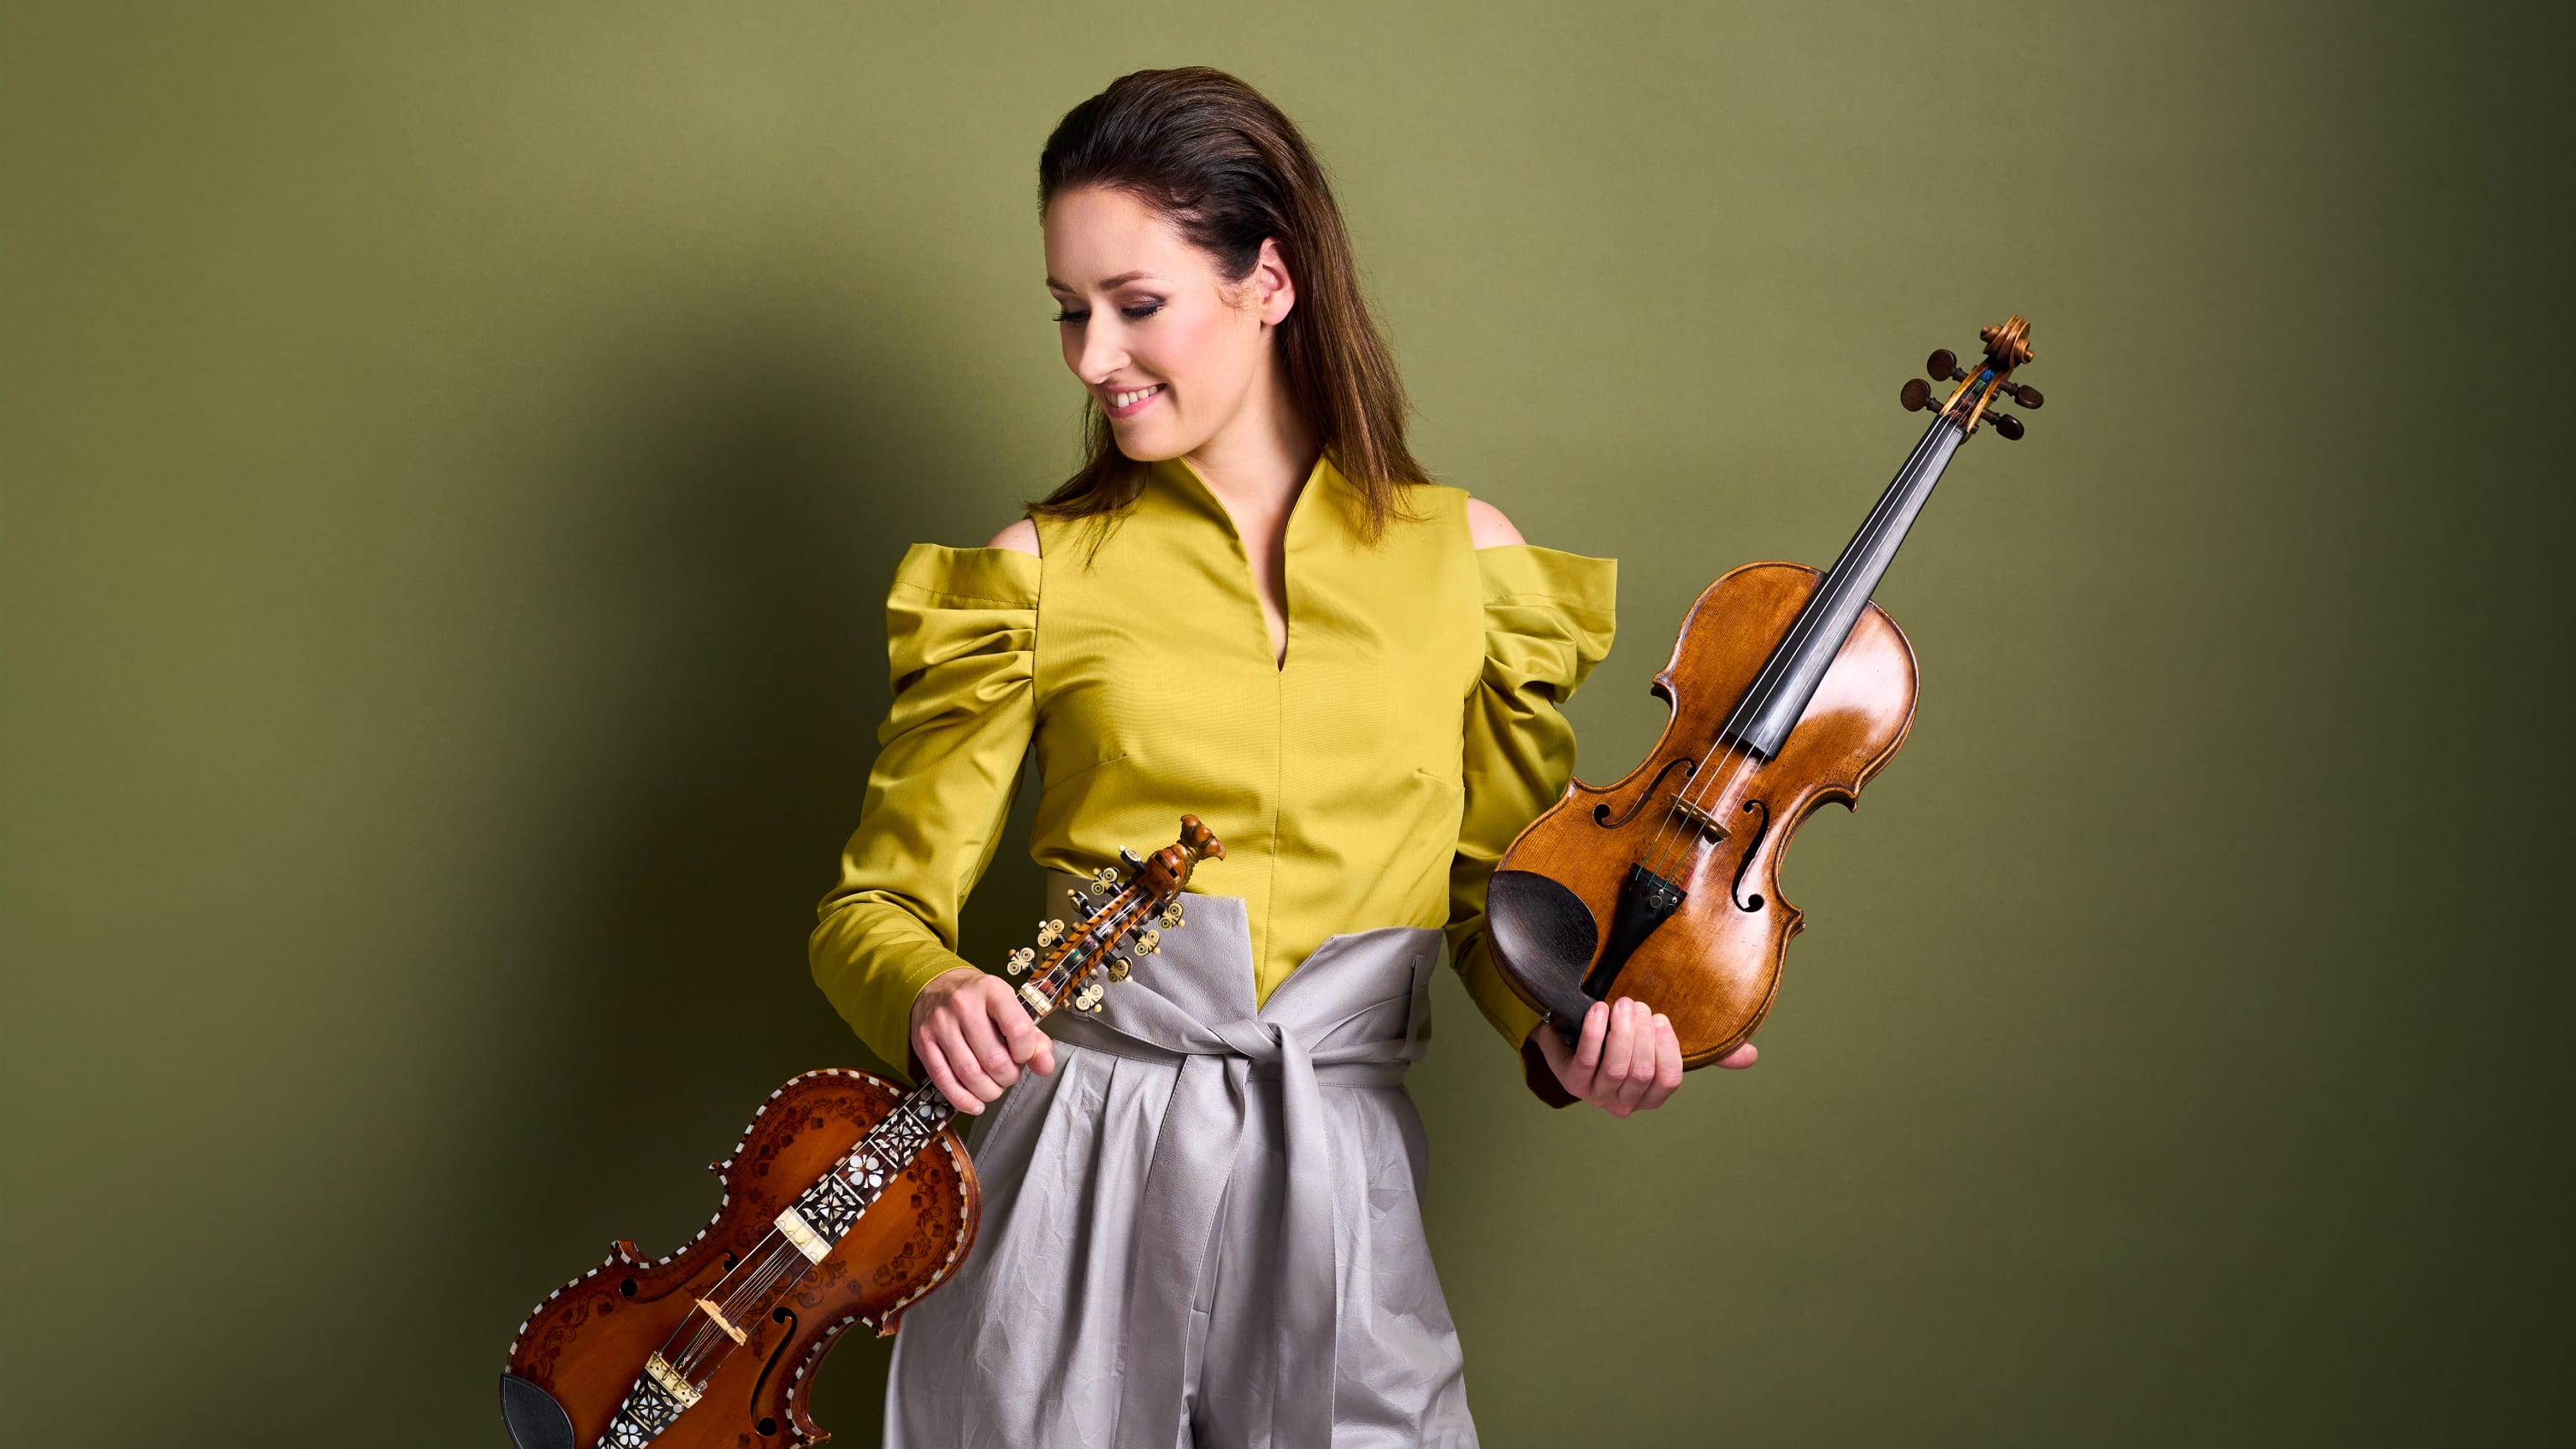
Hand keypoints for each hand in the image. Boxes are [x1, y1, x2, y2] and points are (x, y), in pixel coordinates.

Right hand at [909, 966, 1055, 1113]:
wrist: (937, 986)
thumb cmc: (980, 1002)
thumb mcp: (1010, 1008)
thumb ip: (1033, 1038)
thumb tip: (1044, 1065)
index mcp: (992, 990)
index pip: (1018, 1030)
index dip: (1026, 1053)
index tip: (1022, 1056)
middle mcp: (963, 1004)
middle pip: (994, 1059)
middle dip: (1007, 1077)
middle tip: (1008, 1074)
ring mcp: (940, 1024)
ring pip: (969, 1073)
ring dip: (988, 1090)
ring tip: (993, 1086)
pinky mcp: (923, 1042)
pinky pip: (944, 1080)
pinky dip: (963, 1099)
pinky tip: (975, 1103)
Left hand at [1532, 998, 1757, 1115]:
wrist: (1574, 1036)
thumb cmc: (1626, 1042)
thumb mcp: (1663, 1045)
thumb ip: (1707, 1053)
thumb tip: (1750, 1056)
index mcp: (1649, 1097)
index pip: (1668, 1079)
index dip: (1667, 1047)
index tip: (1662, 1019)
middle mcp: (1624, 1102)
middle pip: (1641, 1072)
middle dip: (1642, 1034)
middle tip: (1638, 1005)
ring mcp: (1596, 1095)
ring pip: (1617, 1066)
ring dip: (1621, 1031)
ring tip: (1622, 1004)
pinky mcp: (1571, 1081)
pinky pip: (1588, 1057)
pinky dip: (1595, 1032)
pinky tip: (1598, 1010)